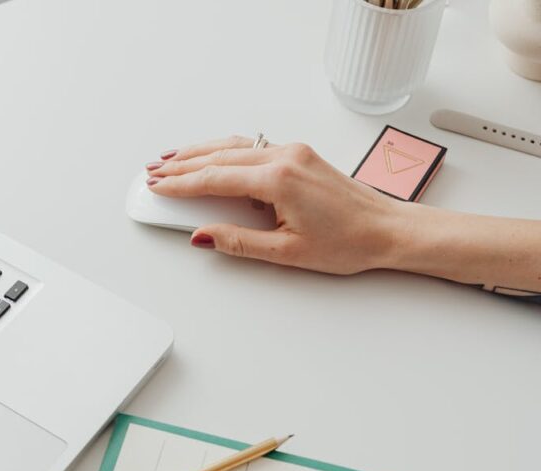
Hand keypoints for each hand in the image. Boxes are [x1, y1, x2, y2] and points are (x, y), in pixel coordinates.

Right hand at [145, 136, 407, 274]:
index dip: (180, 184)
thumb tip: (202, 234)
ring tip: (171, 159)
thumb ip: (238, 242)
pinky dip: (223, 150)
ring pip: (233, 146)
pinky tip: (210, 154)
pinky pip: (250, 147)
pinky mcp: (299, 155)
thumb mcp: (285, 252)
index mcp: (278, 179)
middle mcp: (284, 157)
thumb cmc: (349, 241)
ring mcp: (292, 152)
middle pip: (218, 157)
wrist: (389, 230)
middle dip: (182, 165)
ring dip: (199, 152)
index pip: (214, 179)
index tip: (157, 188)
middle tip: (153, 173)